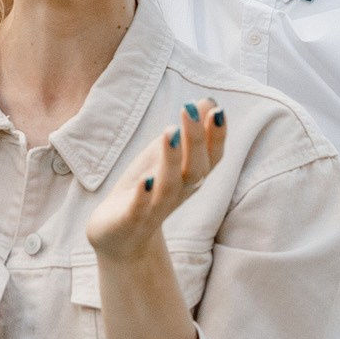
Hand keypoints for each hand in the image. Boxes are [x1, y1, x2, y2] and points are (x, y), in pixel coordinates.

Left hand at [88, 102, 225, 257]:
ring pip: (169, 187)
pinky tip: (145, 180)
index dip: (217, 136)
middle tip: (189, 108)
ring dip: (171, 160)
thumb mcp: (168, 157)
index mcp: (190, 177)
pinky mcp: (130, 221)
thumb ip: (189, 134)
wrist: (121, 237)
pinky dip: (144, 196)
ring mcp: (155, 208)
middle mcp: (179, 192)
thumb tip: (208, 101)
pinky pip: (139, 210)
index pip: (212, 156)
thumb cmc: (149, 190)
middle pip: (195, 168)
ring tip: (170, 131)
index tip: (217, 110)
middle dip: (195, 139)